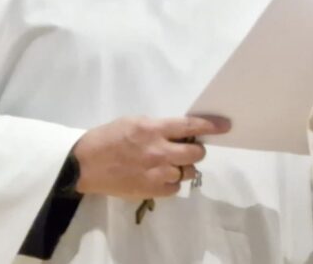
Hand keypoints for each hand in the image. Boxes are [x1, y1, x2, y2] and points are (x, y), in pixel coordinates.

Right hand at [72, 115, 229, 199]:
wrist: (86, 164)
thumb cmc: (108, 137)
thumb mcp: (134, 122)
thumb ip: (158, 127)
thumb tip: (179, 132)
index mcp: (154, 129)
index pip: (191, 126)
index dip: (212, 126)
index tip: (226, 126)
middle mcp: (160, 151)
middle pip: (195, 152)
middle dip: (195, 149)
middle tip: (186, 148)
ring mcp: (157, 173)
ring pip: (187, 172)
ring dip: (183, 167)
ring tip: (170, 164)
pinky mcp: (151, 191)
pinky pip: (175, 189)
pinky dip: (172, 183)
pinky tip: (161, 177)